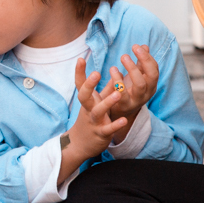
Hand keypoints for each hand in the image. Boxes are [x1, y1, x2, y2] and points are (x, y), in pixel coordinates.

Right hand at [59, 60, 127, 183]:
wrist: (80, 143)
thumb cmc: (91, 118)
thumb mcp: (95, 102)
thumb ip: (106, 87)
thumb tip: (114, 70)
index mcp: (87, 100)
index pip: (80, 84)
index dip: (80, 72)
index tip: (81, 59)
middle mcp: (88, 109)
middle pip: (84, 96)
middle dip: (88, 85)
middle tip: (96, 72)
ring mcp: (94, 121)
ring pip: (98, 111)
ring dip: (107, 102)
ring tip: (117, 93)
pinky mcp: (101, 134)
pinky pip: (108, 129)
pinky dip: (115, 125)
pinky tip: (124, 120)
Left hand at [110, 44, 158, 122]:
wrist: (119, 112)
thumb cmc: (128, 90)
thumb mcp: (135, 76)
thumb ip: (140, 63)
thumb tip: (144, 46)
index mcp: (151, 84)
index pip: (154, 69)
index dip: (148, 57)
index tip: (137, 46)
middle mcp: (147, 92)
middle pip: (151, 76)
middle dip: (145, 61)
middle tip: (134, 48)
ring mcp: (137, 100)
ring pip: (140, 85)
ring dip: (132, 69)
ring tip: (123, 56)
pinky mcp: (125, 106)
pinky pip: (123, 94)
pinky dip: (118, 81)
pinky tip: (113, 69)